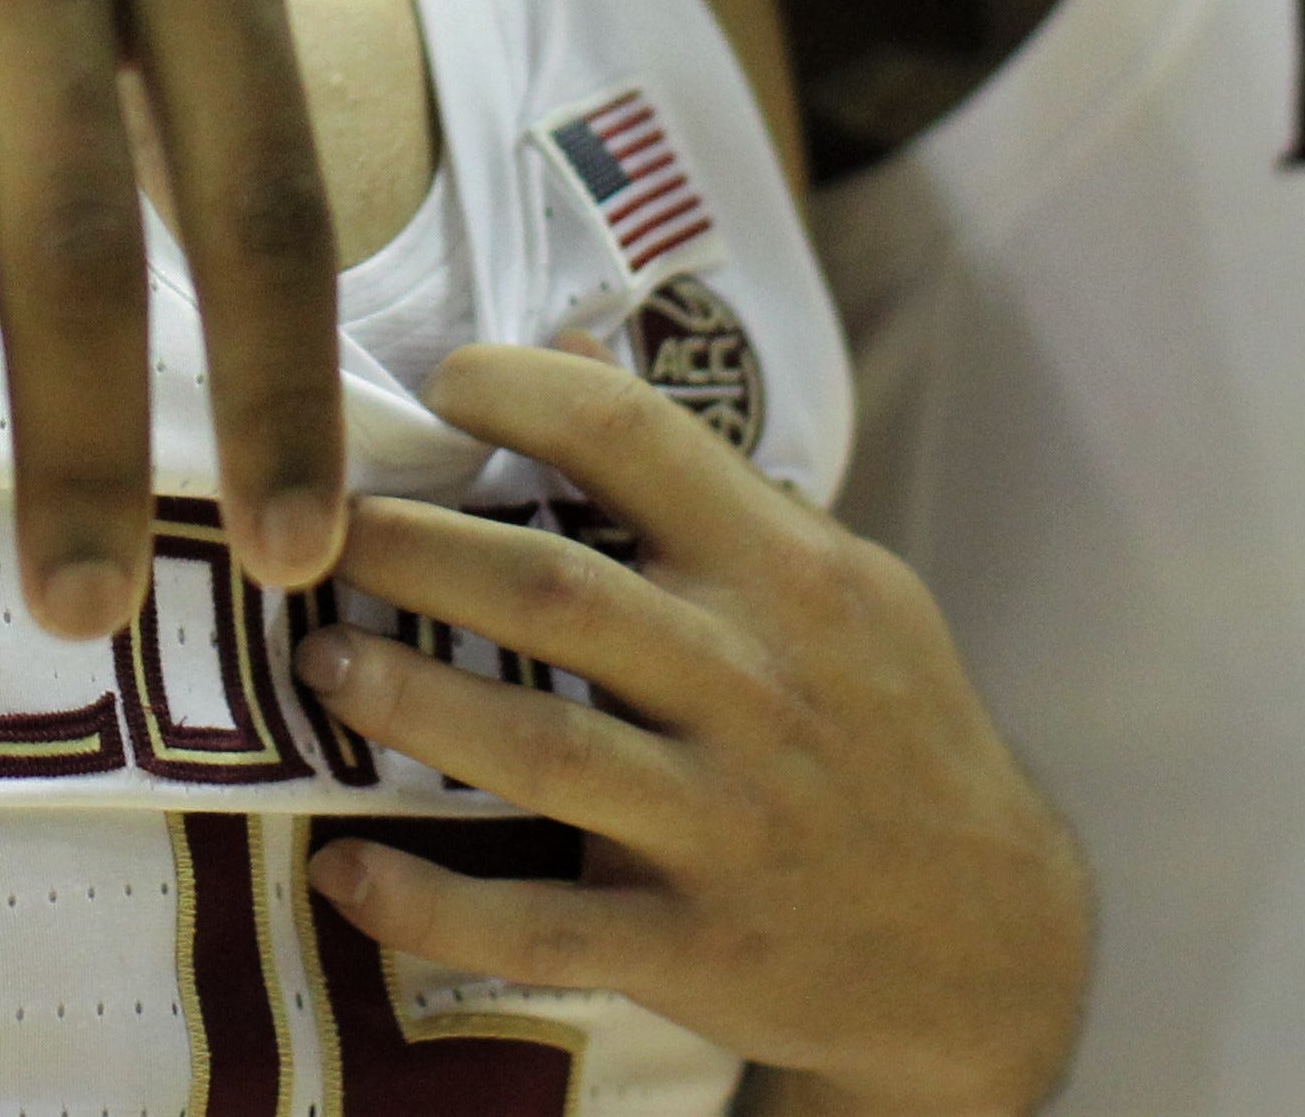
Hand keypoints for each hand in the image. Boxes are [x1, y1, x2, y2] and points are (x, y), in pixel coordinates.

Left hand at [294, 345, 1089, 1116]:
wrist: (989, 943)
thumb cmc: (886, 730)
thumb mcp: (840, 585)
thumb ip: (705, 484)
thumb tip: (570, 352)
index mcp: (790, 577)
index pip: (639, 442)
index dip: (518, 394)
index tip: (435, 384)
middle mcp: (756, 689)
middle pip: (556, 597)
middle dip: (417, 552)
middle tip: (315, 528)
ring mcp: (727, 826)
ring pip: (541, 752)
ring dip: (408, 702)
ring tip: (316, 660)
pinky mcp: (697, 950)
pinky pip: (543, 926)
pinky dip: (434, 903)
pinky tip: (348, 870)